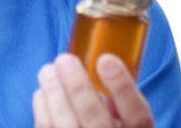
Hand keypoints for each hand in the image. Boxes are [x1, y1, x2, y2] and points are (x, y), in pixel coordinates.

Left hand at [33, 53, 152, 127]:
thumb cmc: (108, 123)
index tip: (105, 59)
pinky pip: (46, 127)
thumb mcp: (125, 113)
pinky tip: (44, 90)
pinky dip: (43, 106)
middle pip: (97, 121)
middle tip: (65, 60)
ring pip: (65, 125)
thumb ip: (118, 95)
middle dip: (78, 87)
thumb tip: (95, 63)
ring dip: (54, 92)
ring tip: (48, 70)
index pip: (137, 115)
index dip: (122, 87)